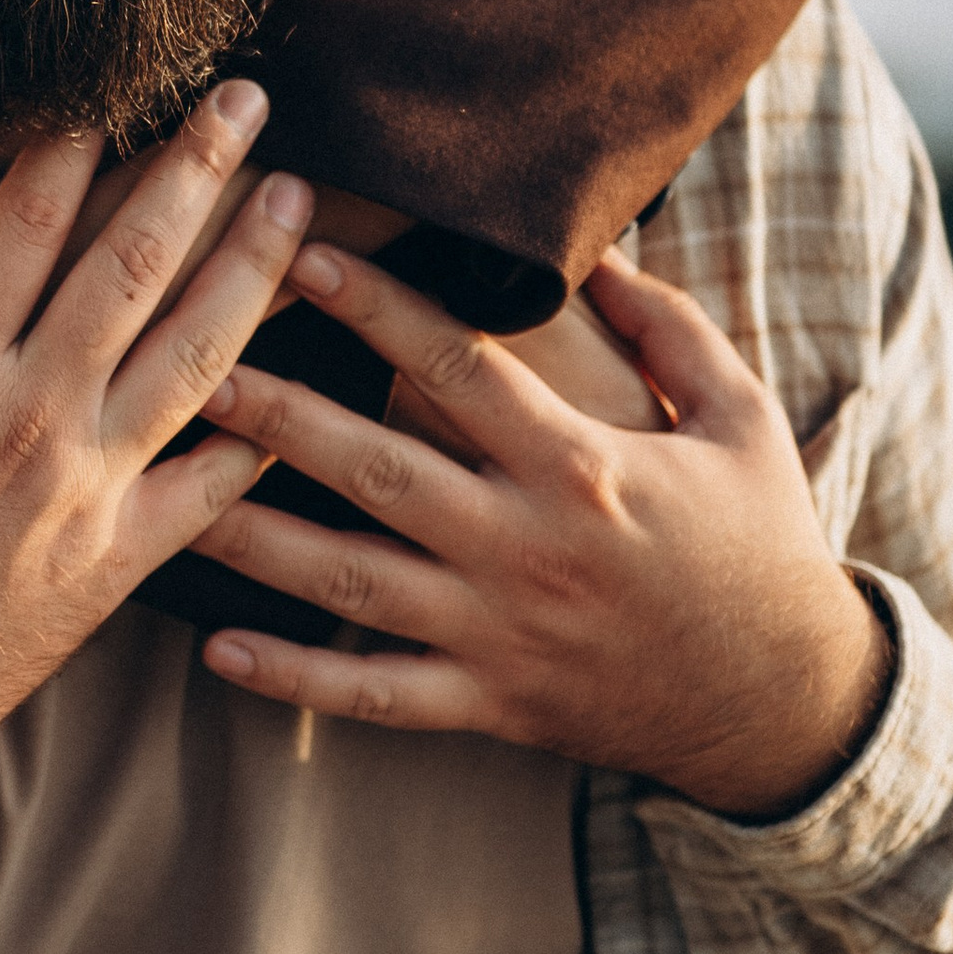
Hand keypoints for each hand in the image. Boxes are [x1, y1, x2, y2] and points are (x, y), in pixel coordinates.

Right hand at [0, 90, 314, 891]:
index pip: (25, 225)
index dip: (71, 147)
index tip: (110, 94)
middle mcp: (33, 415)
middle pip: (133, 265)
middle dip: (195, 171)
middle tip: (245, 99)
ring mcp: (89, 488)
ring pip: (196, 356)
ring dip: (254, 270)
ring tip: (297, 201)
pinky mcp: (119, 559)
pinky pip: (211, 486)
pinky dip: (260, 432)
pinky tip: (300, 381)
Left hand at [193, 243, 889, 815]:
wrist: (785, 701)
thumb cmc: (759, 547)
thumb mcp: (745, 421)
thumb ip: (674, 331)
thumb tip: (599, 254)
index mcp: (580, 468)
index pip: (460, 369)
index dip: (377, 305)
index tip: (302, 252)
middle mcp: (523, 547)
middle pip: (376, 469)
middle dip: (277, 416)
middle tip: (191, 364)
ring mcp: (497, 632)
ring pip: (350, 582)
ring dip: (252, 542)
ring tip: (167, 497)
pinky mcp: (487, 702)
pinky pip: (374, 695)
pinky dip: (294, 679)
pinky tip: (216, 654)